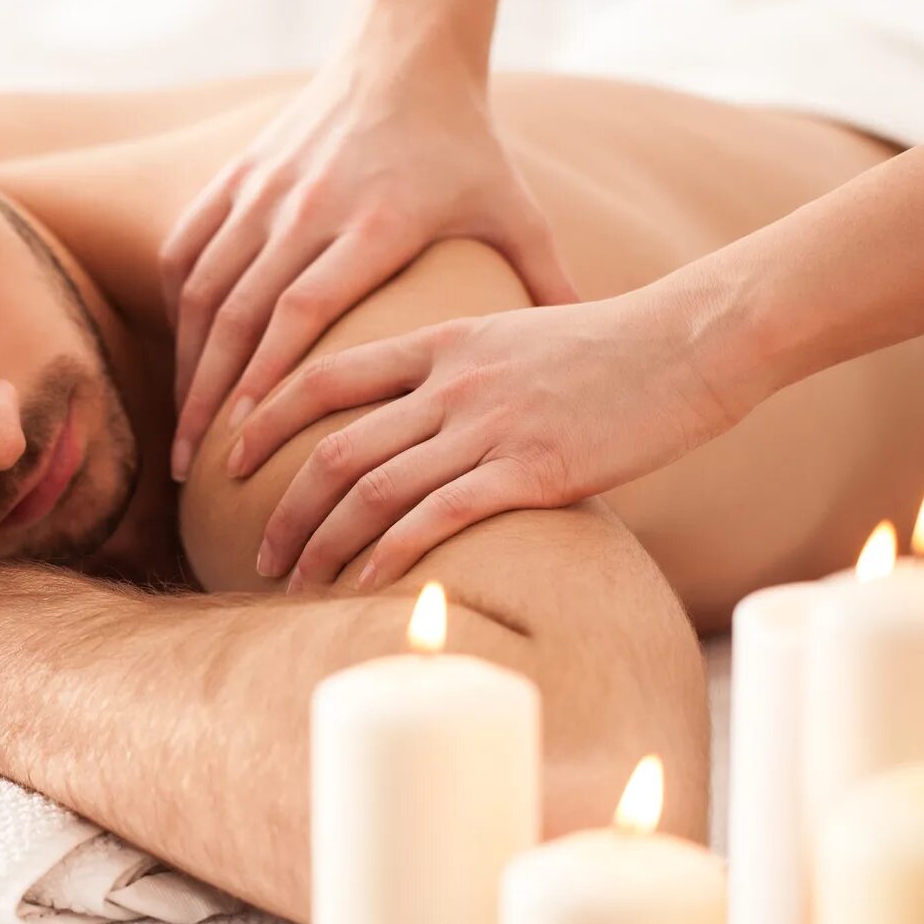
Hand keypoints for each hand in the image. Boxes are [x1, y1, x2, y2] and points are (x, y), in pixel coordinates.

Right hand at [161, 36, 576, 481]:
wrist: (406, 51)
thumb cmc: (465, 144)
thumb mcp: (515, 210)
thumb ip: (547, 282)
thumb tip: (589, 356)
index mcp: (374, 221)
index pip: (300, 309)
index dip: (267, 377)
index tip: (244, 441)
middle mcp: (308, 206)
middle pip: (240, 314)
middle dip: (209, 396)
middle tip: (189, 469)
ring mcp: (265, 188)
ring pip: (205, 288)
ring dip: (186, 362)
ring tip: (181, 429)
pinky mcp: (239, 173)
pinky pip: (189, 248)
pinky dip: (179, 307)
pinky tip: (181, 354)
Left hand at [232, 284, 744, 591]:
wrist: (694, 342)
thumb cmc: (613, 350)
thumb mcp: (518, 337)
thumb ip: (462, 372)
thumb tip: (423, 417)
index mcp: (441, 342)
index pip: (324, 377)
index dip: (265, 417)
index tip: (229, 456)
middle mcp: (450, 383)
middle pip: (333, 447)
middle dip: (282, 506)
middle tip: (255, 551)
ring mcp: (488, 425)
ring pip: (372, 489)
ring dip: (322, 544)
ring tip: (294, 583)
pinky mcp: (530, 469)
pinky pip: (436, 517)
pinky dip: (390, 555)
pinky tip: (365, 585)